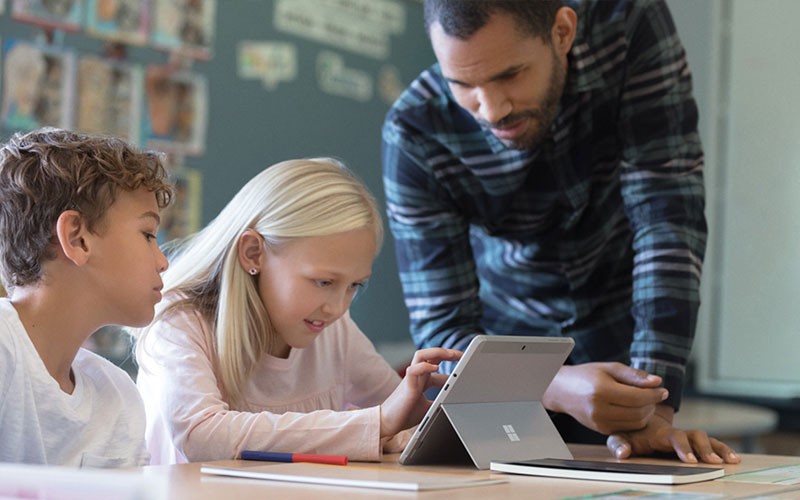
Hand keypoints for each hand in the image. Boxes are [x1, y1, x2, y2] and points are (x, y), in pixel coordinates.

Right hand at [379, 348, 460, 437]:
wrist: (388, 423)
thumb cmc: (405, 414)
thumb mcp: (429, 408)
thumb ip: (439, 402)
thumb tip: (456, 404)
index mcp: (421, 380)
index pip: (436, 363)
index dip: (449, 361)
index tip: (465, 362)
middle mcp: (417, 376)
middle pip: (429, 354)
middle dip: (445, 352)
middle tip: (461, 355)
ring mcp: (411, 379)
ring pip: (421, 355)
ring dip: (437, 352)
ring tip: (451, 355)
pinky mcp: (407, 386)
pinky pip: (414, 370)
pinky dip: (424, 366)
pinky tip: (436, 367)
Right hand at [542, 362, 667, 434]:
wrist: (562, 390)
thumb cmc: (586, 375)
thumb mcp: (609, 368)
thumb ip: (634, 375)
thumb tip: (657, 382)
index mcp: (601, 390)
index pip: (638, 397)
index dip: (654, 394)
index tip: (663, 390)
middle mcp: (599, 409)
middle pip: (639, 413)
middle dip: (651, 404)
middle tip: (654, 395)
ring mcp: (599, 422)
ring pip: (635, 423)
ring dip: (646, 414)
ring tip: (644, 401)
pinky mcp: (600, 430)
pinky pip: (626, 428)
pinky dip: (635, 420)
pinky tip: (632, 408)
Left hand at [607, 404, 740, 463]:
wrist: (639, 420)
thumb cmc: (630, 432)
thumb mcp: (621, 437)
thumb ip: (619, 444)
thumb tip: (623, 453)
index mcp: (659, 433)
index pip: (673, 437)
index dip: (682, 447)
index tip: (689, 460)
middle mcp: (676, 432)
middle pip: (694, 436)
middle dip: (704, 449)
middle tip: (712, 462)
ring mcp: (686, 436)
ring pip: (705, 438)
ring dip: (718, 448)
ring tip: (730, 460)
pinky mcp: (692, 441)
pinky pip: (711, 443)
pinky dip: (722, 449)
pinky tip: (734, 458)